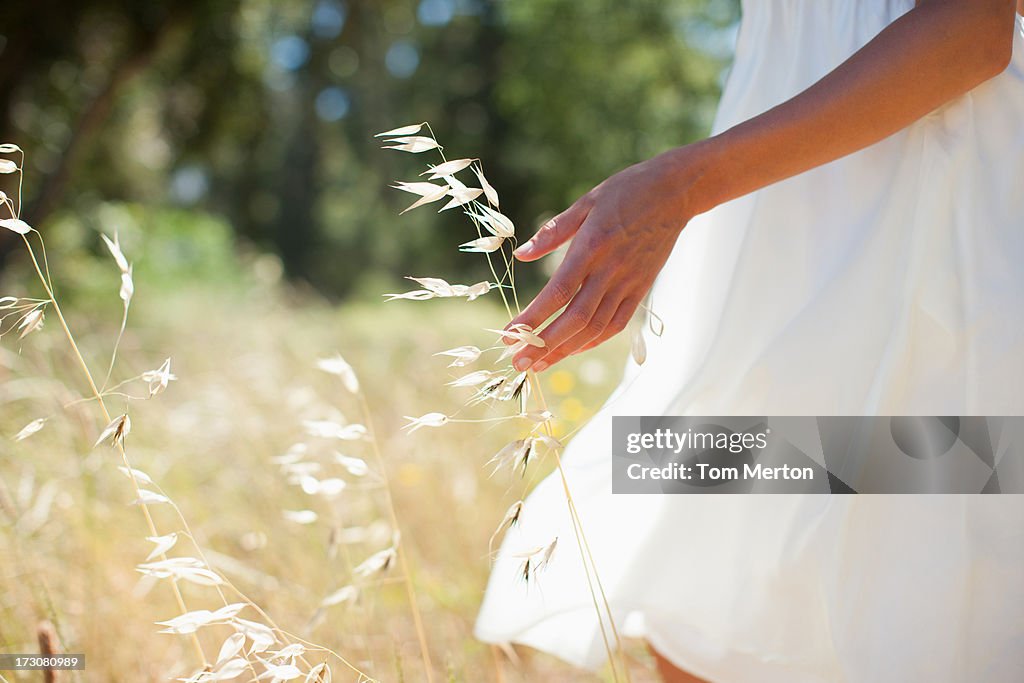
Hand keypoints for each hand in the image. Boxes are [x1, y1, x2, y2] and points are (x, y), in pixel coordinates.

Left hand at [505, 144, 709, 371]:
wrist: (676, 193)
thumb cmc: (626, 191)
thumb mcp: (586, 203)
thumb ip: (553, 232)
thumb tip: (520, 256)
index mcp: (592, 247)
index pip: (558, 292)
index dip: (533, 318)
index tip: (509, 334)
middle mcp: (610, 270)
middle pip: (575, 319)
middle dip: (543, 344)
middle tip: (517, 362)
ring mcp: (628, 283)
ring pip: (595, 327)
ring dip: (565, 350)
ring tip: (538, 364)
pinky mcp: (641, 288)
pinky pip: (616, 323)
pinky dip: (594, 340)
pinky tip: (573, 349)